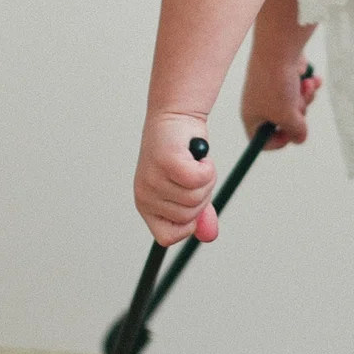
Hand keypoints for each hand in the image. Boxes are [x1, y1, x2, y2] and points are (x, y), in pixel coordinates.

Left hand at [135, 113, 219, 245]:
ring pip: (195, 198)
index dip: (188, 224)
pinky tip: (198, 155)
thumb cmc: (182, 154)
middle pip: (188, 218)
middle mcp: (145, 195)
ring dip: (205, 179)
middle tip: (193, 173)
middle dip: (201, 196)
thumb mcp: (189, 188)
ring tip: (193, 162)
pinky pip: (198, 179)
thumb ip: (199, 214)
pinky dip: (207, 168)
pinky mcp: (167, 162)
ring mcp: (153, 179)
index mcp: (146, 206)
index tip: (190, 200)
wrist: (175, 117)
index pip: (167, 237)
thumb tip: (209, 236)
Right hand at [241, 50, 322, 150]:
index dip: (279, 141)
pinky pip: (300, 89)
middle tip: (299, 102)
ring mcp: (272, 90)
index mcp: (252, 117)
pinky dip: (308, 86)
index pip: (262, 140)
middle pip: (285, 122)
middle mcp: (260, 104)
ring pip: (296, 105)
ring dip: (306, 98)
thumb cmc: (277, 85)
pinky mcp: (284, 77)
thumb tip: (300, 137)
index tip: (292, 133)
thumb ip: (296, 132)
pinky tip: (313, 79)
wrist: (279, 48)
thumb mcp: (288, 116)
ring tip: (306, 86)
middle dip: (299, 114)